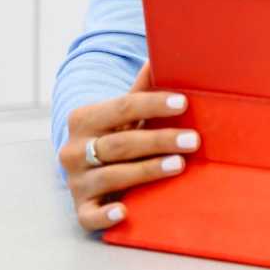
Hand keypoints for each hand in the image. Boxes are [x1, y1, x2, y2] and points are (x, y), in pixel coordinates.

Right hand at [57, 62, 198, 230]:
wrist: (85, 166)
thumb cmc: (116, 133)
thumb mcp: (124, 112)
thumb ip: (143, 87)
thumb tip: (162, 54)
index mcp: (84, 119)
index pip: (122, 108)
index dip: (153, 104)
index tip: (183, 103)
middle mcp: (75, 150)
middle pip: (121, 144)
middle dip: (159, 141)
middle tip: (194, 141)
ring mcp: (77, 180)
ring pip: (112, 175)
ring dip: (146, 171)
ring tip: (178, 165)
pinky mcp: (81, 207)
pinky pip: (89, 215)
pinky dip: (104, 215)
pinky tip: (124, 212)